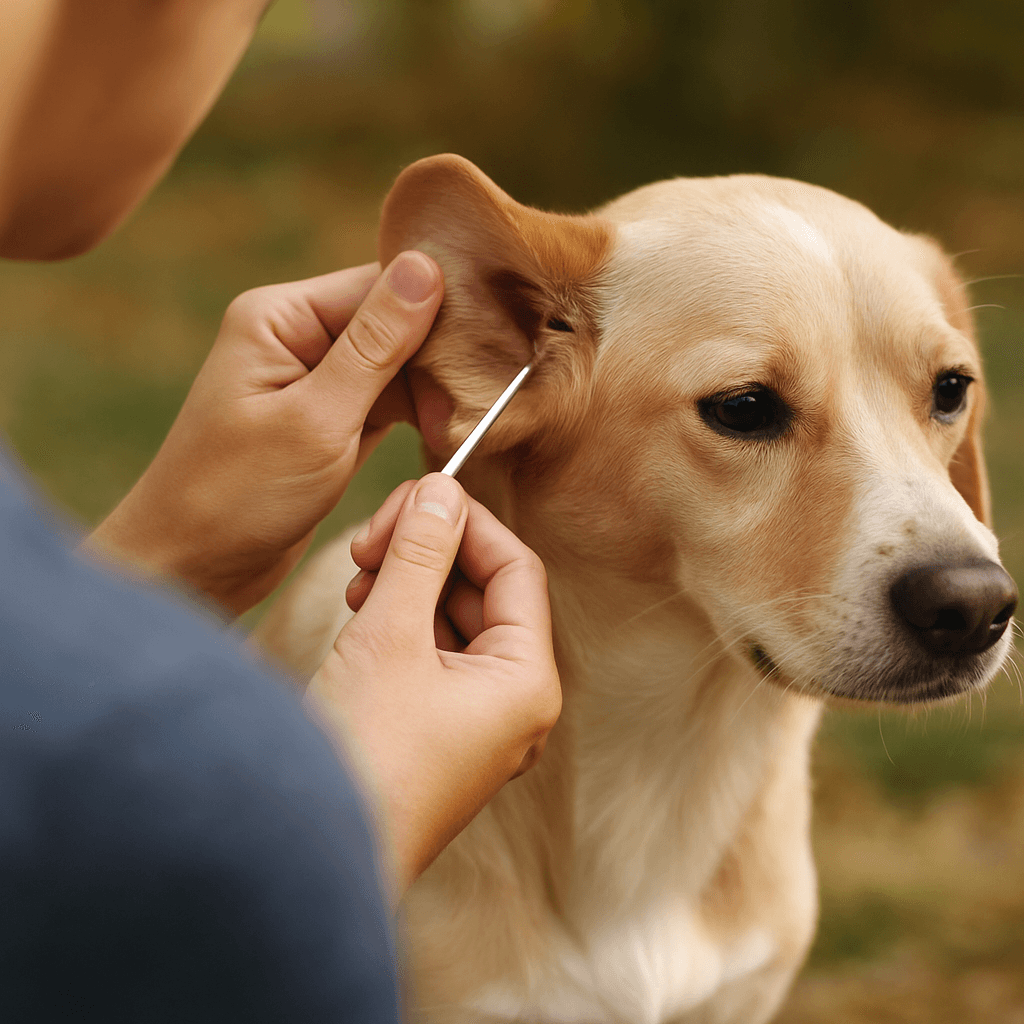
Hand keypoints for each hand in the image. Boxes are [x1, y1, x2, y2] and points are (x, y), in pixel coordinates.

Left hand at [88, 252, 442, 614]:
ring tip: (455, 428)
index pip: (380, 285)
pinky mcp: (331, 419)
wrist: (193, 567)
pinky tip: (443, 434)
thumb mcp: (317, 419)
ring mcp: (315, 379)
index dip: (437, 311)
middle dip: (436, 360)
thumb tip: (426, 266)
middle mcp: (297, 337)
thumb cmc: (238, 494)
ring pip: (398, 365)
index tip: (483, 353)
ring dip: (429, 393)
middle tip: (470, 406)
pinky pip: (388, 401)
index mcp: (280, 317)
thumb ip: (375, 345)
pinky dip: (416, 416)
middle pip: (394, 322)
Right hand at [305, 473, 561, 898]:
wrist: (311, 847)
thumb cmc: (362, 751)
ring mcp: (478, 723)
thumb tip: (441, 490)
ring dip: (410, 587)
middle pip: (486, 594)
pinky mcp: (441, 734)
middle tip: (371, 543)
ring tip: (360, 579)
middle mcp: (514, 704)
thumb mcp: (390, 634)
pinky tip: (361, 611)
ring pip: (456, 622)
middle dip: (429, 557)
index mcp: (527, 681)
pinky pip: (434, 657)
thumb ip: (419, 553)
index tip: (417, 497)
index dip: (468, 524)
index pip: (516, 569)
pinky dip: (401, 625)